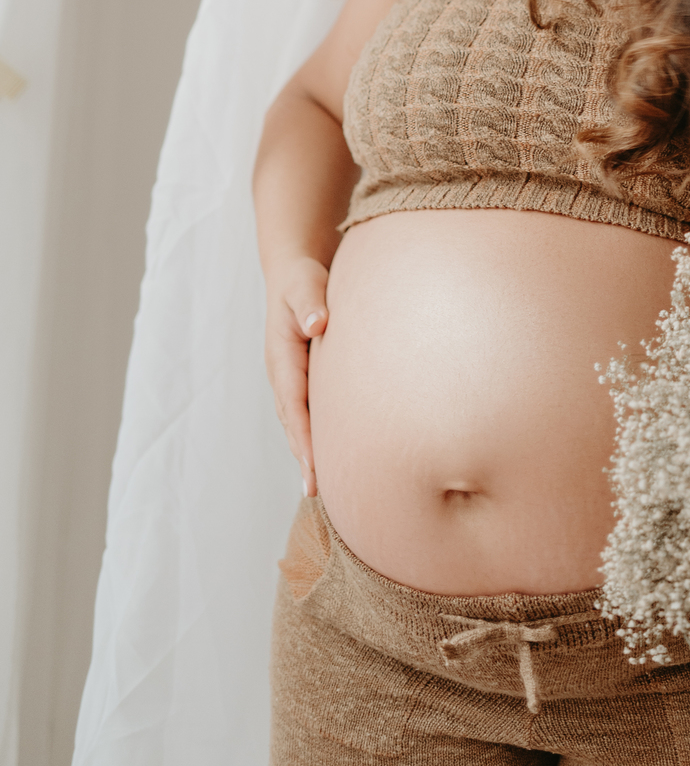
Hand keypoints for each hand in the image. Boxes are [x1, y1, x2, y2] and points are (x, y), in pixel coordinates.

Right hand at [265, 255, 329, 495]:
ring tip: (322, 487)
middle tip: (316, 492)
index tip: (312, 466)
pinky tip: (332, 455)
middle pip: (292, 422)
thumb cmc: (302, 278)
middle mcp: (282, 374)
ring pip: (299, 421)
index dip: (302, 436)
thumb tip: (318, 323)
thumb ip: (310, 301)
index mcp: (281, 357)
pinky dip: (315, 434)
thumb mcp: (304, 283)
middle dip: (303, 456)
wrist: (293, 274)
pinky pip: (308, 411)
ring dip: (308, 451)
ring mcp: (291, 378)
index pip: (293, 403)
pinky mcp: (303, 378)